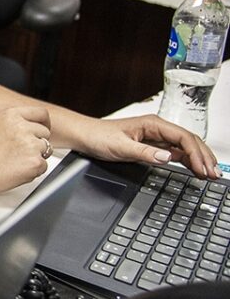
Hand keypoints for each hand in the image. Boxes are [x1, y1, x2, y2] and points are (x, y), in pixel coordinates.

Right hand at [0, 106, 53, 194]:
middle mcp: (22, 126)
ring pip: (46, 151)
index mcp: (11, 115)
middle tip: (18, 154)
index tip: (42, 132)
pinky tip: (14, 171)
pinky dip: (32, 172)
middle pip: (45, 134)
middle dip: (37, 144)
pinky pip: (43, 167)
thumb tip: (33, 129)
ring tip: (12, 163)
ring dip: (34, 158)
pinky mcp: (35, 162)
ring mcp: (30, 144)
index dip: (45, 124)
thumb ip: (15, 124)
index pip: (42, 113)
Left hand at [70, 115, 220, 179]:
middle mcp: (157, 128)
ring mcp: (155, 137)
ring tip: (209, 174)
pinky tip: (194, 170)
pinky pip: (175, 153)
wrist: (84, 136)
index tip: (203, 168)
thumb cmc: (98, 136)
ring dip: (198, 159)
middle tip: (214, 174)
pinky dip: (187, 161)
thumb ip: (145, 152)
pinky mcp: (151, 145)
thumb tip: (168, 157)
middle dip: (204, 157)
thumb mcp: (121, 147)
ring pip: (185, 147)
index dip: (197, 153)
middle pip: (189, 141)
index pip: (183, 137)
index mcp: (152, 124)